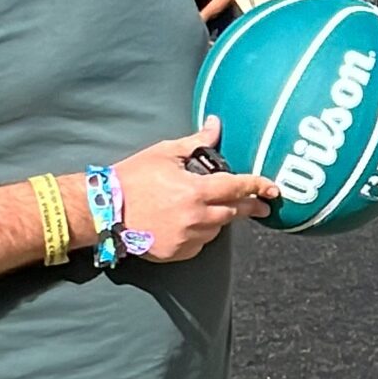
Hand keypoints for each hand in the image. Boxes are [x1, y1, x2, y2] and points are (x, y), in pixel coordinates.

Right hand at [114, 118, 278, 262]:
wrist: (104, 209)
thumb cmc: (132, 178)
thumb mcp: (165, 153)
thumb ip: (196, 142)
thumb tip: (215, 125)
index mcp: (196, 191)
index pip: (237, 187)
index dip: (258, 186)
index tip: (273, 189)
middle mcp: (195, 217)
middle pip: (234, 213)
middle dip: (248, 207)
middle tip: (260, 205)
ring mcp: (186, 238)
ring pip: (216, 229)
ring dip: (219, 218)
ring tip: (209, 208)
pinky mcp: (176, 253)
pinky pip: (200, 244)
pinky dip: (201, 233)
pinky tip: (190, 223)